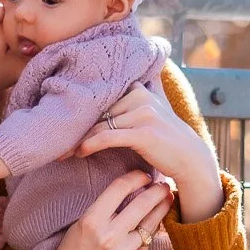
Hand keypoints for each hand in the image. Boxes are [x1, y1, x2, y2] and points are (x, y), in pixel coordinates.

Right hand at [43, 171, 173, 249]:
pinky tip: (151, 226)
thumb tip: (132, 190)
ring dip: (161, 209)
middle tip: (164, 185)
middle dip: (157, 190)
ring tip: (167, 199)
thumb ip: (104, 209)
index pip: (119, 188)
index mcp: (91, 221)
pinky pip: (147, 243)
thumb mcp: (80, 225)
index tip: (143, 175)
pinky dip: (149, 234)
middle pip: (142, 204)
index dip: (136, 177)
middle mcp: (109, 236)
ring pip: (151, 224)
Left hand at [78, 82, 223, 222]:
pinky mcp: (143, 132)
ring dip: (79, 140)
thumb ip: (131, 104)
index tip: (64, 126)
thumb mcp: (149, 115)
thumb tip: (113, 100)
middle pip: (98, 112)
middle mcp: (141, 97)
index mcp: (139, 90)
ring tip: (64, 152)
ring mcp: (144, 113)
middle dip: (77, 128)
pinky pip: (108, 136)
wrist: (190, 159)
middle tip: (58, 142)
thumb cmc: (165, 141)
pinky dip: (91, 144)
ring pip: (100, 124)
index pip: (102, 99)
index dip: (82, 113)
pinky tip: (80, 153)